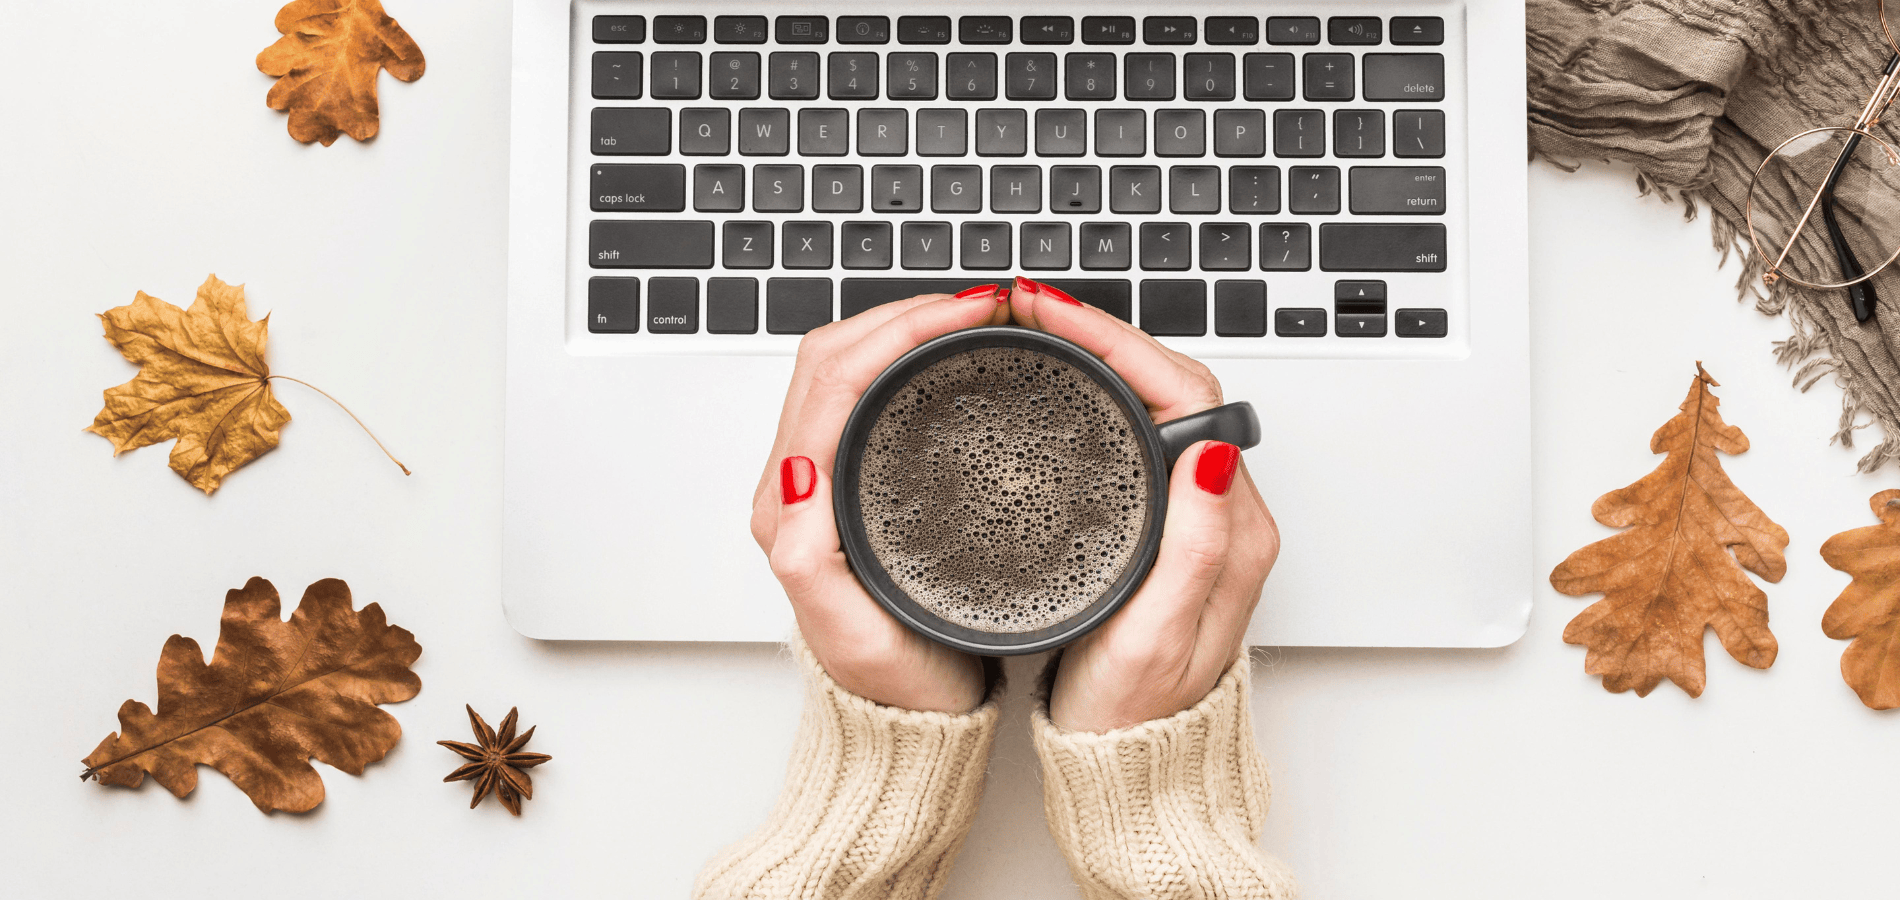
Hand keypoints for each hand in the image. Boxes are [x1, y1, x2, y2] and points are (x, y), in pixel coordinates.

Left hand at [750, 285, 1012, 713]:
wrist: (911, 724)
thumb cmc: (894, 685)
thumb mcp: (855, 635)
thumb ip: (812, 562)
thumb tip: (798, 478)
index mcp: (790, 511)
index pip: (830, 381)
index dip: (897, 332)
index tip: (966, 316)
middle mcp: (797, 488)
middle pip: (833, 357)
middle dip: (903, 314)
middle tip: (981, 306)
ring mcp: (822, 481)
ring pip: (848, 368)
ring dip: (904, 328)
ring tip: (972, 317)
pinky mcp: (852, 484)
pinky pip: (868, 394)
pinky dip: (908, 358)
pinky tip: (954, 357)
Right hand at [1007, 277, 1279, 732]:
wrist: (1133, 771)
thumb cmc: (1137, 717)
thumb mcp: (1158, 639)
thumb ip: (1192, 548)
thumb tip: (1209, 451)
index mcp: (1230, 529)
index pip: (1185, 393)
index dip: (1116, 342)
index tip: (1053, 317)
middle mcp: (1219, 510)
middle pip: (1169, 382)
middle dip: (1100, 332)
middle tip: (1028, 307)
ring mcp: (1191, 513)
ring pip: (1150, 401)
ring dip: (1096, 355)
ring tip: (1033, 328)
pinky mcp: (1161, 524)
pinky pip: (1134, 431)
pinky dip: (1092, 393)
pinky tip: (1052, 386)